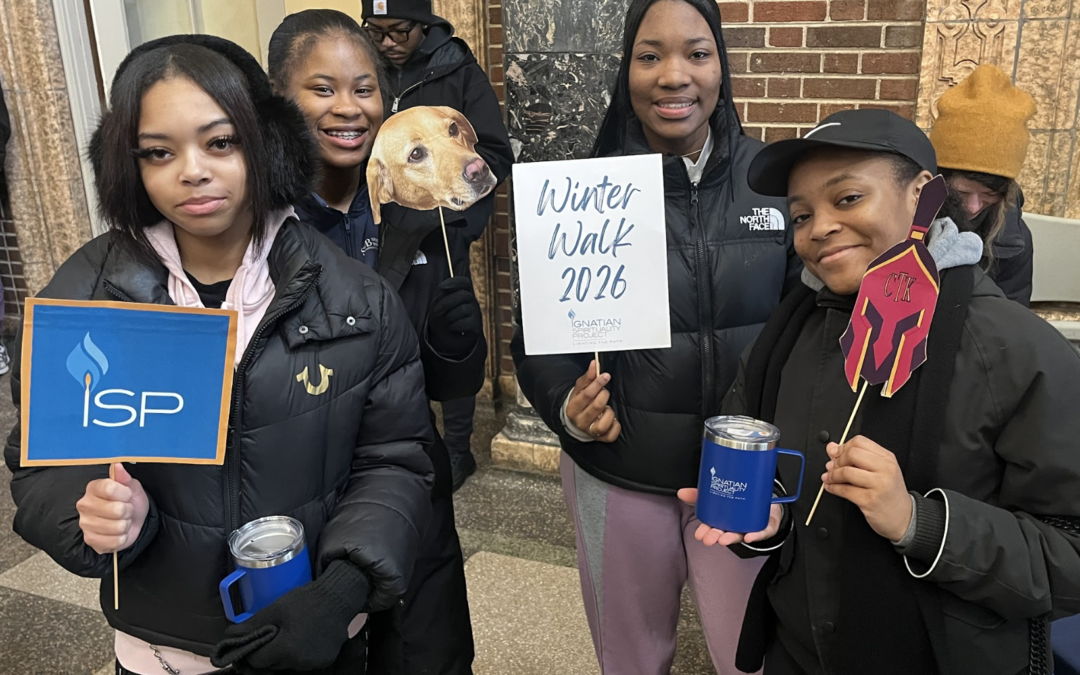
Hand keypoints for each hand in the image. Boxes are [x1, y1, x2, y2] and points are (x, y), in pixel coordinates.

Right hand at [76, 463, 148, 554]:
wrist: (132, 521)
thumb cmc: (129, 501)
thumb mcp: (132, 486)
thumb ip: (124, 477)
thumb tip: (118, 466)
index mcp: (93, 488)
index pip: (110, 488)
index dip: (125, 493)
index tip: (127, 495)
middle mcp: (84, 505)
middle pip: (117, 509)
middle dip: (128, 510)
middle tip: (125, 509)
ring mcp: (85, 524)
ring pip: (118, 526)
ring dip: (126, 524)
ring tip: (122, 520)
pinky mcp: (90, 540)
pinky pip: (115, 541)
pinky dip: (122, 538)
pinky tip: (118, 532)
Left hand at [212, 560, 369, 672]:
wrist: (339, 597)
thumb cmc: (306, 600)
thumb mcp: (275, 609)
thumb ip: (252, 626)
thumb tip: (230, 635)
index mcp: (286, 649)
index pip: (258, 661)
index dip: (252, 651)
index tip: (253, 641)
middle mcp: (300, 661)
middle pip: (273, 665)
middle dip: (269, 652)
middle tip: (273, 634)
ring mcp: (314, 663)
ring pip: (288, 665)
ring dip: (285, 655)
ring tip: (289, 634)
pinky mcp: (326, 660)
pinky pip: (305, 663)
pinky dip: (301, 654)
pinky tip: (304, 638)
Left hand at [427, 277, 481, 355]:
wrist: (445, 339)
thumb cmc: (441, 318)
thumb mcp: (438, 304)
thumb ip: (443, 295)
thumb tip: (443, 288)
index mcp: (462, 293)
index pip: (463, 283)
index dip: (453, 282)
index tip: (440, 288)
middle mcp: (472, 301)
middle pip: (463, 295)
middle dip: (446, 303)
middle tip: (437, 312)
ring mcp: (476, 313)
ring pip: (463, 309)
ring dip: (449, 317)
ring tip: (446, 323)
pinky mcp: (477, 326)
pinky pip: (465, 322)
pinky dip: (455, 326)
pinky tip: (452, 328)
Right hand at [566, 360, 620, 442]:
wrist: (576, 421)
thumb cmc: (580, 402)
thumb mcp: (580, 388)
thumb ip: (588, 377)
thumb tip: (595, 364)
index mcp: (573, 408)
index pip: (586, 395)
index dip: (598, 384)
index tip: (606, 376)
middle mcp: (580, 421)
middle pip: (596, 407)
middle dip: (604, 396)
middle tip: (605, 392)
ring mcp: (590, 431)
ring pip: (603, 424)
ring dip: (609, 413)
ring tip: (607, 409)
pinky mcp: (600, 439)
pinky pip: (611, 435)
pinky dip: (615, 426)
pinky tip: (613, 420)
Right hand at [678, 488, 782, 545]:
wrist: (768, 504)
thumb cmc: (741, 505)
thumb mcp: (719, 497)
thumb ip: (699, 495)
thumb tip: (681, 493)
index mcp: (724, 521)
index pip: (712, 528)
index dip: (705, 532)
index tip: (699, 534)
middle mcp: (736, 526)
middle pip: (724, 534)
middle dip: (715, 537)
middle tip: (709, 538)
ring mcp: (750, 527)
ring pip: (740, 535)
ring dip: (731, 538)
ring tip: (723, 539)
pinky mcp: (765, 528)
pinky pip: (761, 532)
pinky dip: (755, 535)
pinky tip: (749, 536)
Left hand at [821, 435, 912, 540]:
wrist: (904, 518)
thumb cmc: (890, 493)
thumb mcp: (879, 471)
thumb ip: (855, 457)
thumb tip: (832, 447)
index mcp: (887, 458)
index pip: (860, 442)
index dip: (843, 447)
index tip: (836, 454)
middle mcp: (885, 469)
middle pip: (852, 454)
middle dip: (837, 460)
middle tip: (832, 467)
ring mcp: (879, 485)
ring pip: (847, 472)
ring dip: (832, 475)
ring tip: (828, 477)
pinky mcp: (870, 500)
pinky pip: (845, 490)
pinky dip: (833, 487)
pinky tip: (831, 487)